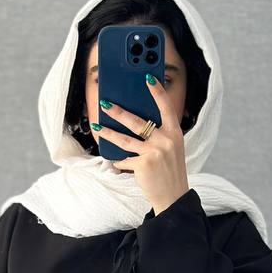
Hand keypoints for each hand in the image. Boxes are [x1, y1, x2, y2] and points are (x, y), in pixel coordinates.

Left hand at [94, 74, 188, 215]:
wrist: (173, 195)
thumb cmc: (169, 170)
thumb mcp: (171, 148)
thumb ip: (159, 134)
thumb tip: (136, 122)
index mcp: (175, 132)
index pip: (165, 107)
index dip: (157, 91)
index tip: (147, 77)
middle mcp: (165, 140)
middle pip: (137, 121)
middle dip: (119, 111)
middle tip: (105, 103)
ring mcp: (154, 152)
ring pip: (125, 139)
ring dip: (108, 133)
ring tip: (97, 127)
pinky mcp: (144, 165)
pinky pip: (125, 160)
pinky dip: (119, 161)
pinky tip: (115, 160)